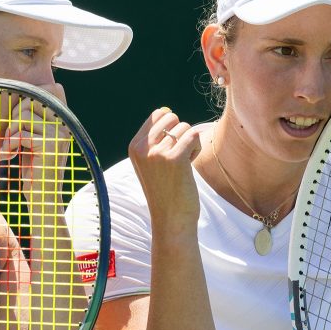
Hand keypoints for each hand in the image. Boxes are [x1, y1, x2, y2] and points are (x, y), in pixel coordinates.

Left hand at [0, 82, 71, 200]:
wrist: (44, 198)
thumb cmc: (34, 170)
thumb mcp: (33, 140)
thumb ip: (32, 120)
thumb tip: (19, 98)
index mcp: (63, 120)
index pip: (49, 90)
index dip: (27, 101)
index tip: (20, 123)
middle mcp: (65, 123)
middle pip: (30, 100)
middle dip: (15, 116)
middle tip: (12, 135)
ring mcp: (60, 133)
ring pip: (23, 115)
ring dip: (11, 131)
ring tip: (10, 146)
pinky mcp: (50, 145)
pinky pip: (21, 134)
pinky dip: (9, 144)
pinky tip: (8, 156)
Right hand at [127, 107, 202, 234]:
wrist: (171, 219)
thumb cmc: (165, 190)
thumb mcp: (151, 162)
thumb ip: (155, 138)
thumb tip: (166, 110)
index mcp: (134, 146)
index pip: (156, 115)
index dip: (170, 128)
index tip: (169, 149)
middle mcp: (142, 148)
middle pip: (171, 117)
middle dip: (180, 133)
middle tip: (177, 155)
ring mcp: (157, 153)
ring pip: (184, 127)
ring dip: (189, 144)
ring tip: (183, 164)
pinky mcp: (175, 159)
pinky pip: (193, 136)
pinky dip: (196, 148)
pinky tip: (190, 165)